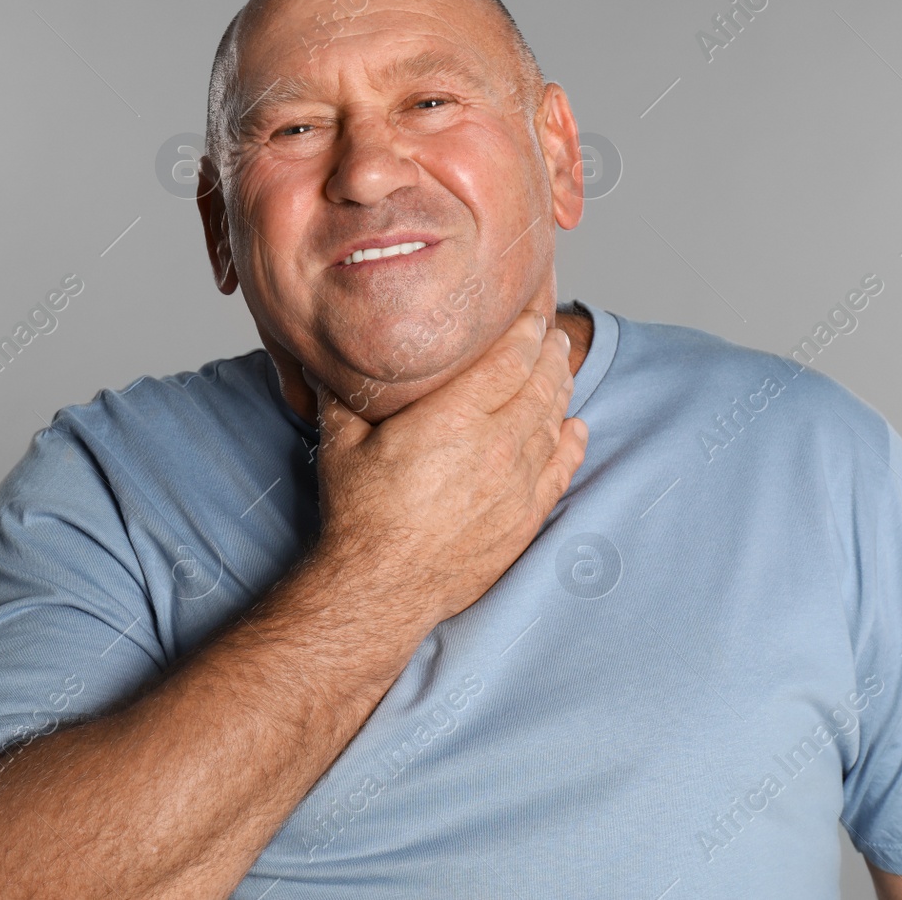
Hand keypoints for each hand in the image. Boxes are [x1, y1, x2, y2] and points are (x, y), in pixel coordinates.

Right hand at [307, 310, 588, 631]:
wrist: (380, 587)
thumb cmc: (359, 515)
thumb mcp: (341, 442)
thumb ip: (341, 394)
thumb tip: (327, 360)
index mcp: (455, 417)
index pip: (510, 358)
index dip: (526, 331)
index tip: (531, 314)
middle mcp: (495, 445)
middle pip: (540, 384)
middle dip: (550, 354)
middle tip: (552, 335)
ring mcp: (515, 484)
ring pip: (553, 422)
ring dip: (560, 391)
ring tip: (560, 371)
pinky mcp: (524, 518)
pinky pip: (560, 470)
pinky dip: (571, 443)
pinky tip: (574, 427)